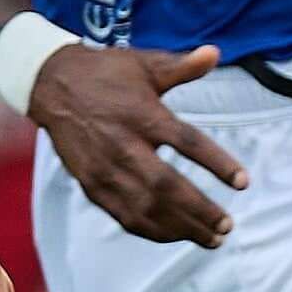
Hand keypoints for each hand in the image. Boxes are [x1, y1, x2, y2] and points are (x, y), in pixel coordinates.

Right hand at [31, 42, 248, 248]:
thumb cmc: (104, 73)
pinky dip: (150, 230)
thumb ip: (183, 66)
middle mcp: (123, 145)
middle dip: (199, 210)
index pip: (187, 143)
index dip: (217, 164)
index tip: (243, 183)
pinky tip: (175, 236)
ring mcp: (104, 168)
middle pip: (166, 186)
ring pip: (145, 207)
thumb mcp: (144, 64)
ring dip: (180, 227)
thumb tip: (215, 52)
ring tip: (211, 239)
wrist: (49, 83)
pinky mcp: (90, 183)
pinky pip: (122, 214)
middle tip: (227, 226)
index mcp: (143, 115)